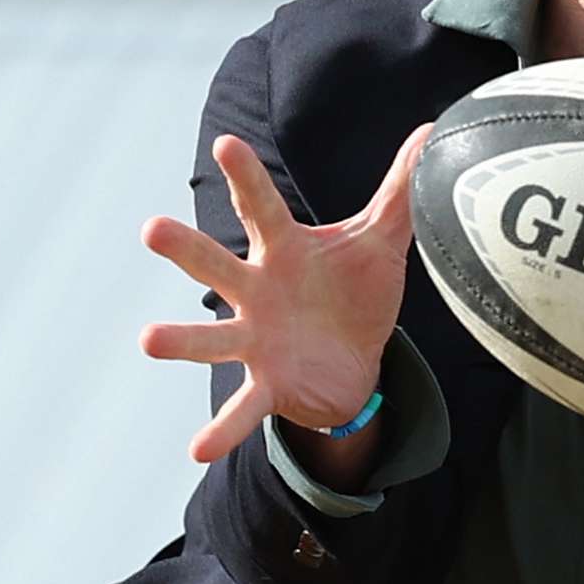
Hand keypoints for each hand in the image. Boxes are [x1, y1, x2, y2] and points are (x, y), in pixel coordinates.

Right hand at [138, 125, 432, 462]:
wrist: (354, 363)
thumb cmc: (353, 292)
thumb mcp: (379, 241)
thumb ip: (400, 190)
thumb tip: (435, 132)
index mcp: (283, 251)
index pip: (263, 208)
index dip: (245, 178)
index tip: (224, 144)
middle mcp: (257, 291)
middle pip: (217, 267)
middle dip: (186, 249)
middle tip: (151, 229)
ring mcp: (255, 340)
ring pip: (213, 340)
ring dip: (182, 342)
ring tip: (148, 341)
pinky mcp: (267, 384)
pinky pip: (242, 409)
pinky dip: (222, 430)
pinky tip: (197, 450)